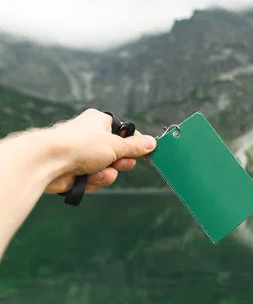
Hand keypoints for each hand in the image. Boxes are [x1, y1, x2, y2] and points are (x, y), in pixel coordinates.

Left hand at [42, 108, 156, 193]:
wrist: (48, 162)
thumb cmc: (79, 146)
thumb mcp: (115, 145)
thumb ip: (135, 146)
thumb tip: (152, 142)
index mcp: (100, 122)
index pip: (126, 134)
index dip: (138, 146)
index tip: (148, 156)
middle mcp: (92, 137)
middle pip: (119, 154)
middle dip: (120, 163)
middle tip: (117, 163)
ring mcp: (84, 155)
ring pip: (109, 170)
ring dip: (106, 174)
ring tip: (96, 172)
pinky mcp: (77, 171)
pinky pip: (96, 179)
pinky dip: (93, 181)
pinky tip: (84, 178)